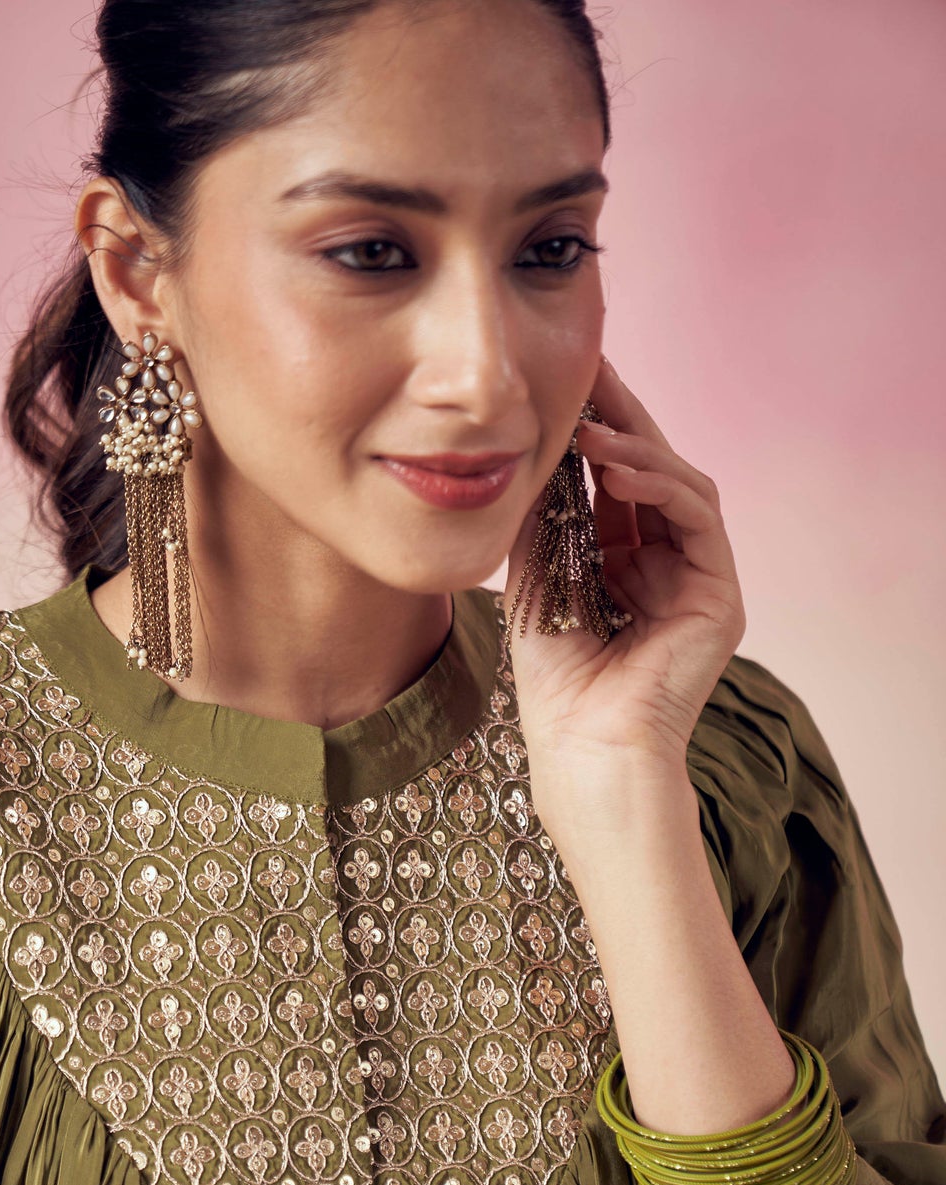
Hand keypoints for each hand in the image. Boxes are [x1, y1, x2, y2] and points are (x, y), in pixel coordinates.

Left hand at [504, 358, 745, 817]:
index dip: (595, 429)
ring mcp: (698, 577)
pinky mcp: (721, 594)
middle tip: (591, 368)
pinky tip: (619, 470)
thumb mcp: (538, 579)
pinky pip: (698, 517)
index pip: (616, 479)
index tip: (565, 381)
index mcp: (625, 561)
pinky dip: (661, 485)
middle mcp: (667, 563)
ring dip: (637, 448)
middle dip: (622, 417)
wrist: (584, 748)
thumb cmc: (555, 683)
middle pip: (653, 469)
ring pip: (682, 484)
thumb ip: (543, 517)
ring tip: (591, 427)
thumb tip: (531, 444)